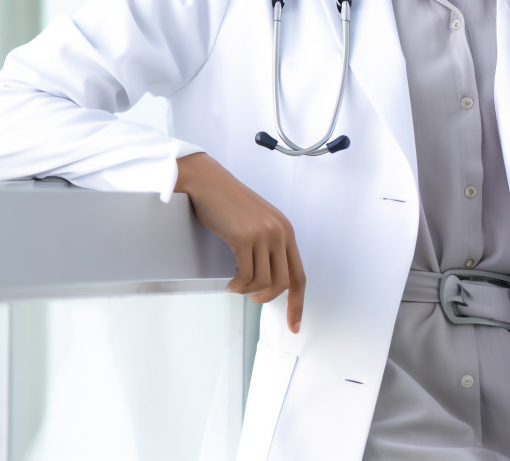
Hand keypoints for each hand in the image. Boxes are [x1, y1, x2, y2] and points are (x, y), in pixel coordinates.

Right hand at [174, 152, 304, 333]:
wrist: (209, 183)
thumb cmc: (229, 205)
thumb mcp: (259, 223)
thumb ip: (270, 246)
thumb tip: (271, 282)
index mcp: (286, 230)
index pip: (300, 275)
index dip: (298, 304)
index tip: (294, 327)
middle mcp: (279, 232)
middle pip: (283, 284)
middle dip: (266, 299)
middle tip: (251, 298)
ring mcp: (263, 234)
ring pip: (263, 283)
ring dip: (248, 291)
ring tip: (236, 285)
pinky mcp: (244, 237)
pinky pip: (245, 276)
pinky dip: (237, 286)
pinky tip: (229, 282)